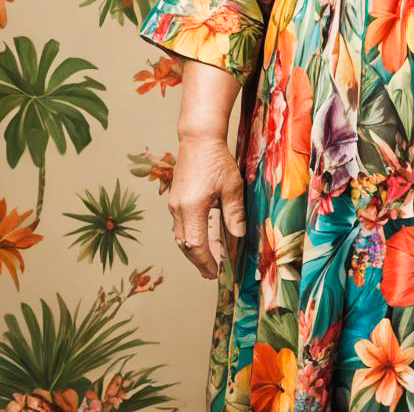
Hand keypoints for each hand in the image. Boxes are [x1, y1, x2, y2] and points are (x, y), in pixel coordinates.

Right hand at [168, 135, 245, 279]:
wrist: (198, 139)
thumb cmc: (217, 160)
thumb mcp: (232, 187)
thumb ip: (234, 214)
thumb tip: (239, 237)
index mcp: (192, 208)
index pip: (196, 245)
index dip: (206, 261)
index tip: (215, 273)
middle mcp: (178, 209)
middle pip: (184, 245)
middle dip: (197, 261)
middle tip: (210, 274)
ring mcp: (174, 204)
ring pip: (179, 236)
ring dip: (192, 251)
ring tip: (206, 262)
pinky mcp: (174, 199)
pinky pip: (179, 225)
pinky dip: (189, 237)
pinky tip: (200, 239)